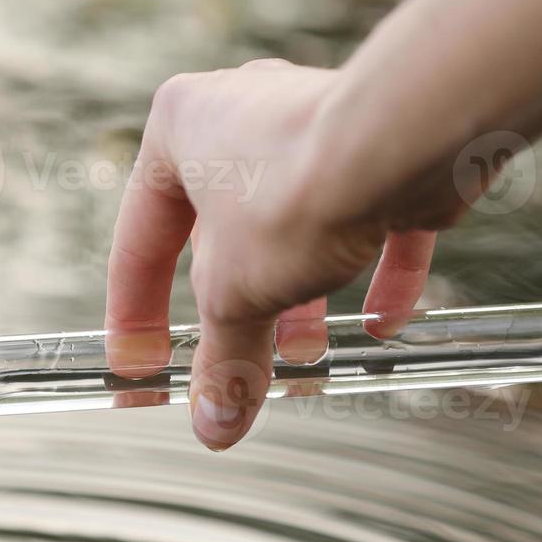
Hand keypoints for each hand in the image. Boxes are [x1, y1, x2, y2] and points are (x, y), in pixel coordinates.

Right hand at [105, 59, 451, 450]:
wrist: (403, 144)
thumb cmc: (294, 192)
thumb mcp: (236, 298)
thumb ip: (223, 362)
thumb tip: (215, 424)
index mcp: (178, 132)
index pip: (140, 244)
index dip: (137, 319)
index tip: (143, 368)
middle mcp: (241, 117)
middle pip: (224, 239)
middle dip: (236, 312)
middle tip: (238, 367)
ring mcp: (314, 125)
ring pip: (295, 227)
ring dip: (301, 300)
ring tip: (309, 355)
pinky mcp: (382, 148)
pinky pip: (372, 217)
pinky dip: (375, 274)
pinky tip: (381, 322)